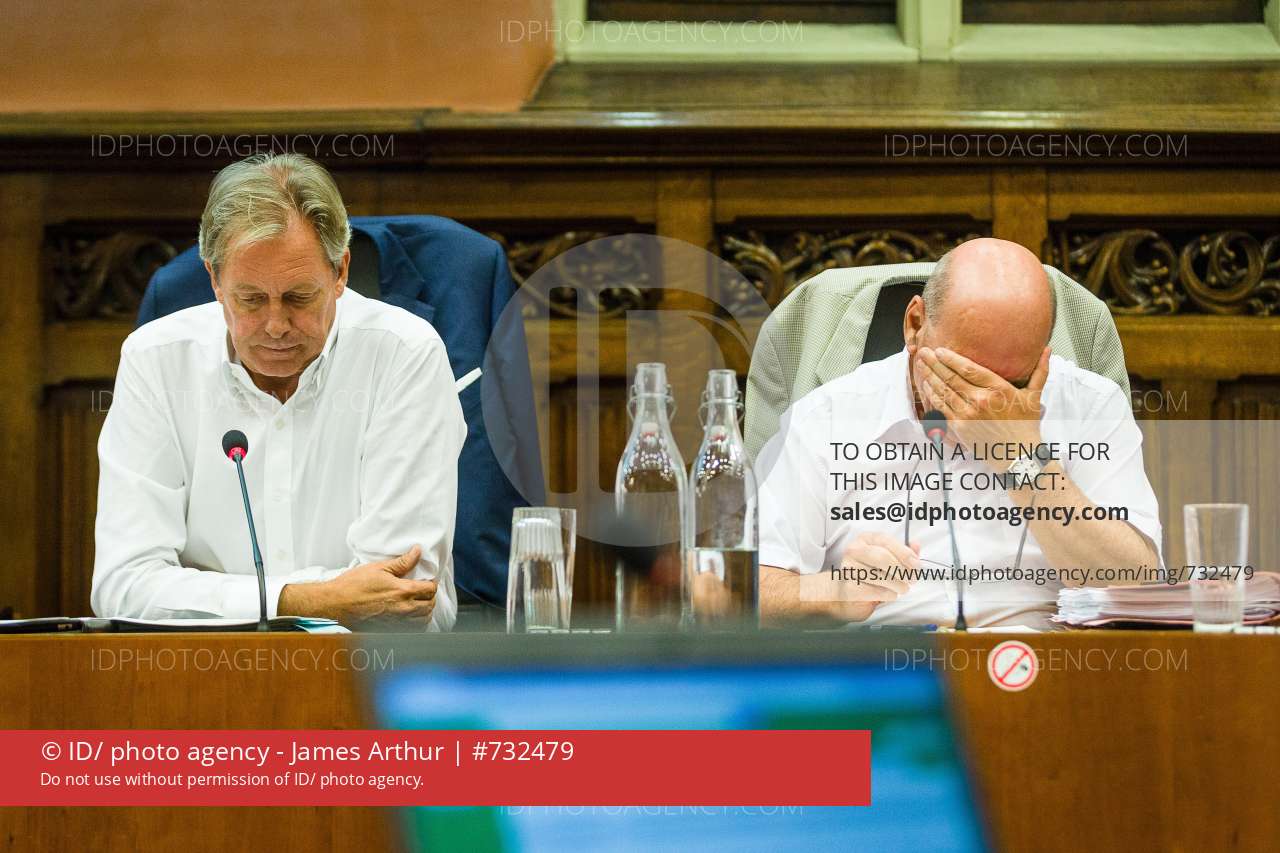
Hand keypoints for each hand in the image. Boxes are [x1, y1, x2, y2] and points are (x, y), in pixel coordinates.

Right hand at [278, 545, 436, 630]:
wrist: (335, 604)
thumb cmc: (353, 585)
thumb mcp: (378, 568)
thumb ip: (402, 562)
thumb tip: (417, 551)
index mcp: (402, 591)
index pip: (430, 589)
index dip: (431, 583)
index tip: (426, 580)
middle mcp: (403, 609)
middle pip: (430, 605)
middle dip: (430, 597)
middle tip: (423, 591)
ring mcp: (397, 622)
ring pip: (424, 620)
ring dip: (425, 611)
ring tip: (418, 603)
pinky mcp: (389, 631)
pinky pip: (412, 630)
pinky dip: (416, 623)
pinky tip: (409, 616)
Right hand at [823, 532, 918, 622]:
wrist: (848, 590)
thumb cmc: (871, 571)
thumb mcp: (888, 557)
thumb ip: (903, 552)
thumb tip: (916, 545)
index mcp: (865, 539)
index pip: (886, 541)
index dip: (905, 553)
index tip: (916, 565)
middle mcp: (854, 550)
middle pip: (882, 558)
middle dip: (902, 571)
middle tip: (911, 580)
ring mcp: (849, 568)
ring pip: (880, 576)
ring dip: (898, 585)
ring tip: (902, 588)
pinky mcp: (848, 587)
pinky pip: (874, 591)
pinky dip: (888, 594)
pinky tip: (891, 594)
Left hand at [917, 345, 1048, 465]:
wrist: (1019, 456)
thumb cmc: (1026, 426)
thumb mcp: (1034, 396)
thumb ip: (1040, 371)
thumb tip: (1047, 350)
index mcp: (998, 389)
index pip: (969, 369)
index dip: (951, 358)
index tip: (940, 350)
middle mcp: (981, 400)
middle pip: (952, 377)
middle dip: (935, 363)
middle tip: (924, 352)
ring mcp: (968, 415)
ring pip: (943, 391)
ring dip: (930, 376)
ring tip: (920, 365)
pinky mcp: (960, 429)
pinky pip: (941, 409)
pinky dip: (932, 396)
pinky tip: (926, 386)